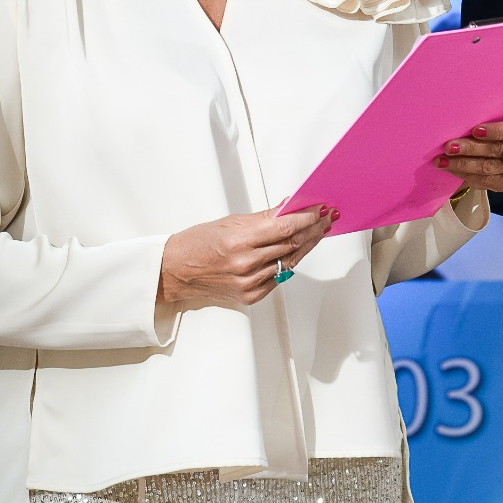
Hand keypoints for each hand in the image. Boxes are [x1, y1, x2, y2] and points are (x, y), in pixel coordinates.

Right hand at [158, 205, 334, 304]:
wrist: (176, 270)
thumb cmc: (198, 243)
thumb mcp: (231, 222)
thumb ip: (265, 217)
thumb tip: (289, 206)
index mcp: (240, 241)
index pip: (286, 227)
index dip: (308, 218)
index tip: (321, 210)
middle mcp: (246, 264)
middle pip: (292, 245)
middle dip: (313, 230)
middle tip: (326, 219)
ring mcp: (249, 282)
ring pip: (290, 262)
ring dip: (306, 246)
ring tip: (318, 232)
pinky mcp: (250, 296)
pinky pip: (279, 278)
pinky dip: (290, 263)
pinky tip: (298, 251)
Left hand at [437, 114, 502, 195]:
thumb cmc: (496, 123)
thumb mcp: (497, 115)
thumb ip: (486, 116)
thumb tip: (461, 118)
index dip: (496, 131)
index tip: (474, 130)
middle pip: (497, 150)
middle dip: (470, 149)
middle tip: (449, 147)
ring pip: (488, 168)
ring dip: (462, 165)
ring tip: (443, 161)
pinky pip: (486, 182)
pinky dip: (466, 176)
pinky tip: (452, 170)